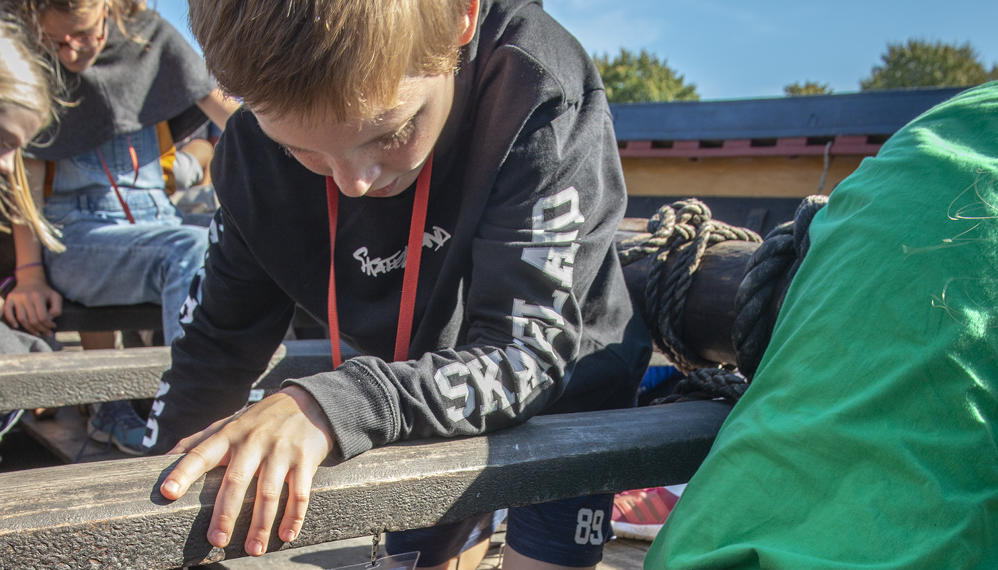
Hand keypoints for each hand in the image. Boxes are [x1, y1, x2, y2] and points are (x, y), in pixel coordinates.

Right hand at [3, 271, 61, 335]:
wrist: (30, 280)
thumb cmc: (44, 291)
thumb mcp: (55, 297)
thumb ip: (56, 308)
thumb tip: (50, 319)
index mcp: (38, 296)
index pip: (43, 316)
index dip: (48, 324)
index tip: (53, 327)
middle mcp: (26, 297)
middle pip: (33, 320)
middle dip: (41, 329)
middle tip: (46, 333)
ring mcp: (16, 298)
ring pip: (22, 319)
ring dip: (29, 329)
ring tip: (37, 333)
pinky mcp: (9, 299)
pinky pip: (8, 312)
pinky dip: (11, 321)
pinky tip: (17, 326)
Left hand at [159, 386, 334, 555]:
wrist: (309, 403)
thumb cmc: (260, 420)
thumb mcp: (230, 423)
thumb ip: (199, 440)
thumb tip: (163, 458)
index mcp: (229, 435)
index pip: (201, 454)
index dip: (183, 472)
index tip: (168, 493)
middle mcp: (253, 441)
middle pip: (236, 481)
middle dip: (225, 513)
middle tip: (217, 541)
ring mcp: (281, 450)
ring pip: (268, 493)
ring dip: (261, 525)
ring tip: (253, 550)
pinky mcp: (305, 459)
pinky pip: (299, 493)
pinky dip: (294, 517)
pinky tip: (286, 535)